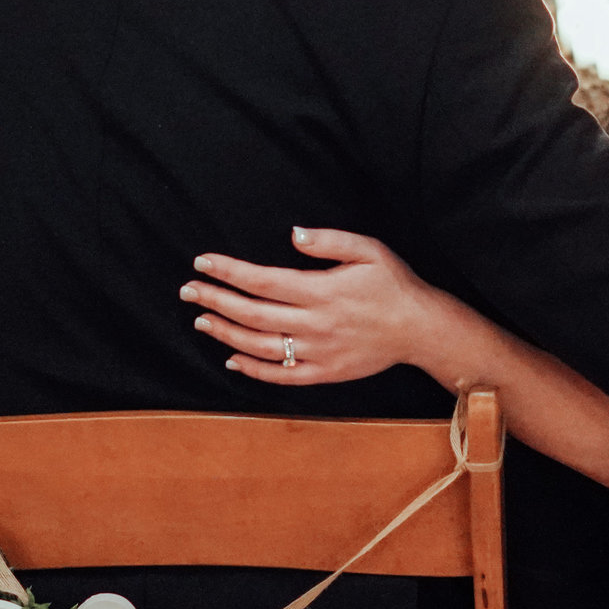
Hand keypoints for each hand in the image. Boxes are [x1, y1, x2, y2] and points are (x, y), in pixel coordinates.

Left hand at [182, 228, 455, 386]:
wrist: (420, 329)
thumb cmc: (394, 285)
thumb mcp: (369, 250)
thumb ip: (329, 241)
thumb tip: (292, 234)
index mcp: (321, 291)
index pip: (261, 281)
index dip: (228, 272)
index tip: (202, 263)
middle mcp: (314, 323)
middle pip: (252, 314)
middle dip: (215, 300)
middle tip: (188, 290)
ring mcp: (318, 352)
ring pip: (260, 346)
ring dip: (225, 334)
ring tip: (201, 321)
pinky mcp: (324, 372)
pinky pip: (282, 374)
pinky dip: (253, 369)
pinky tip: (232, 359)